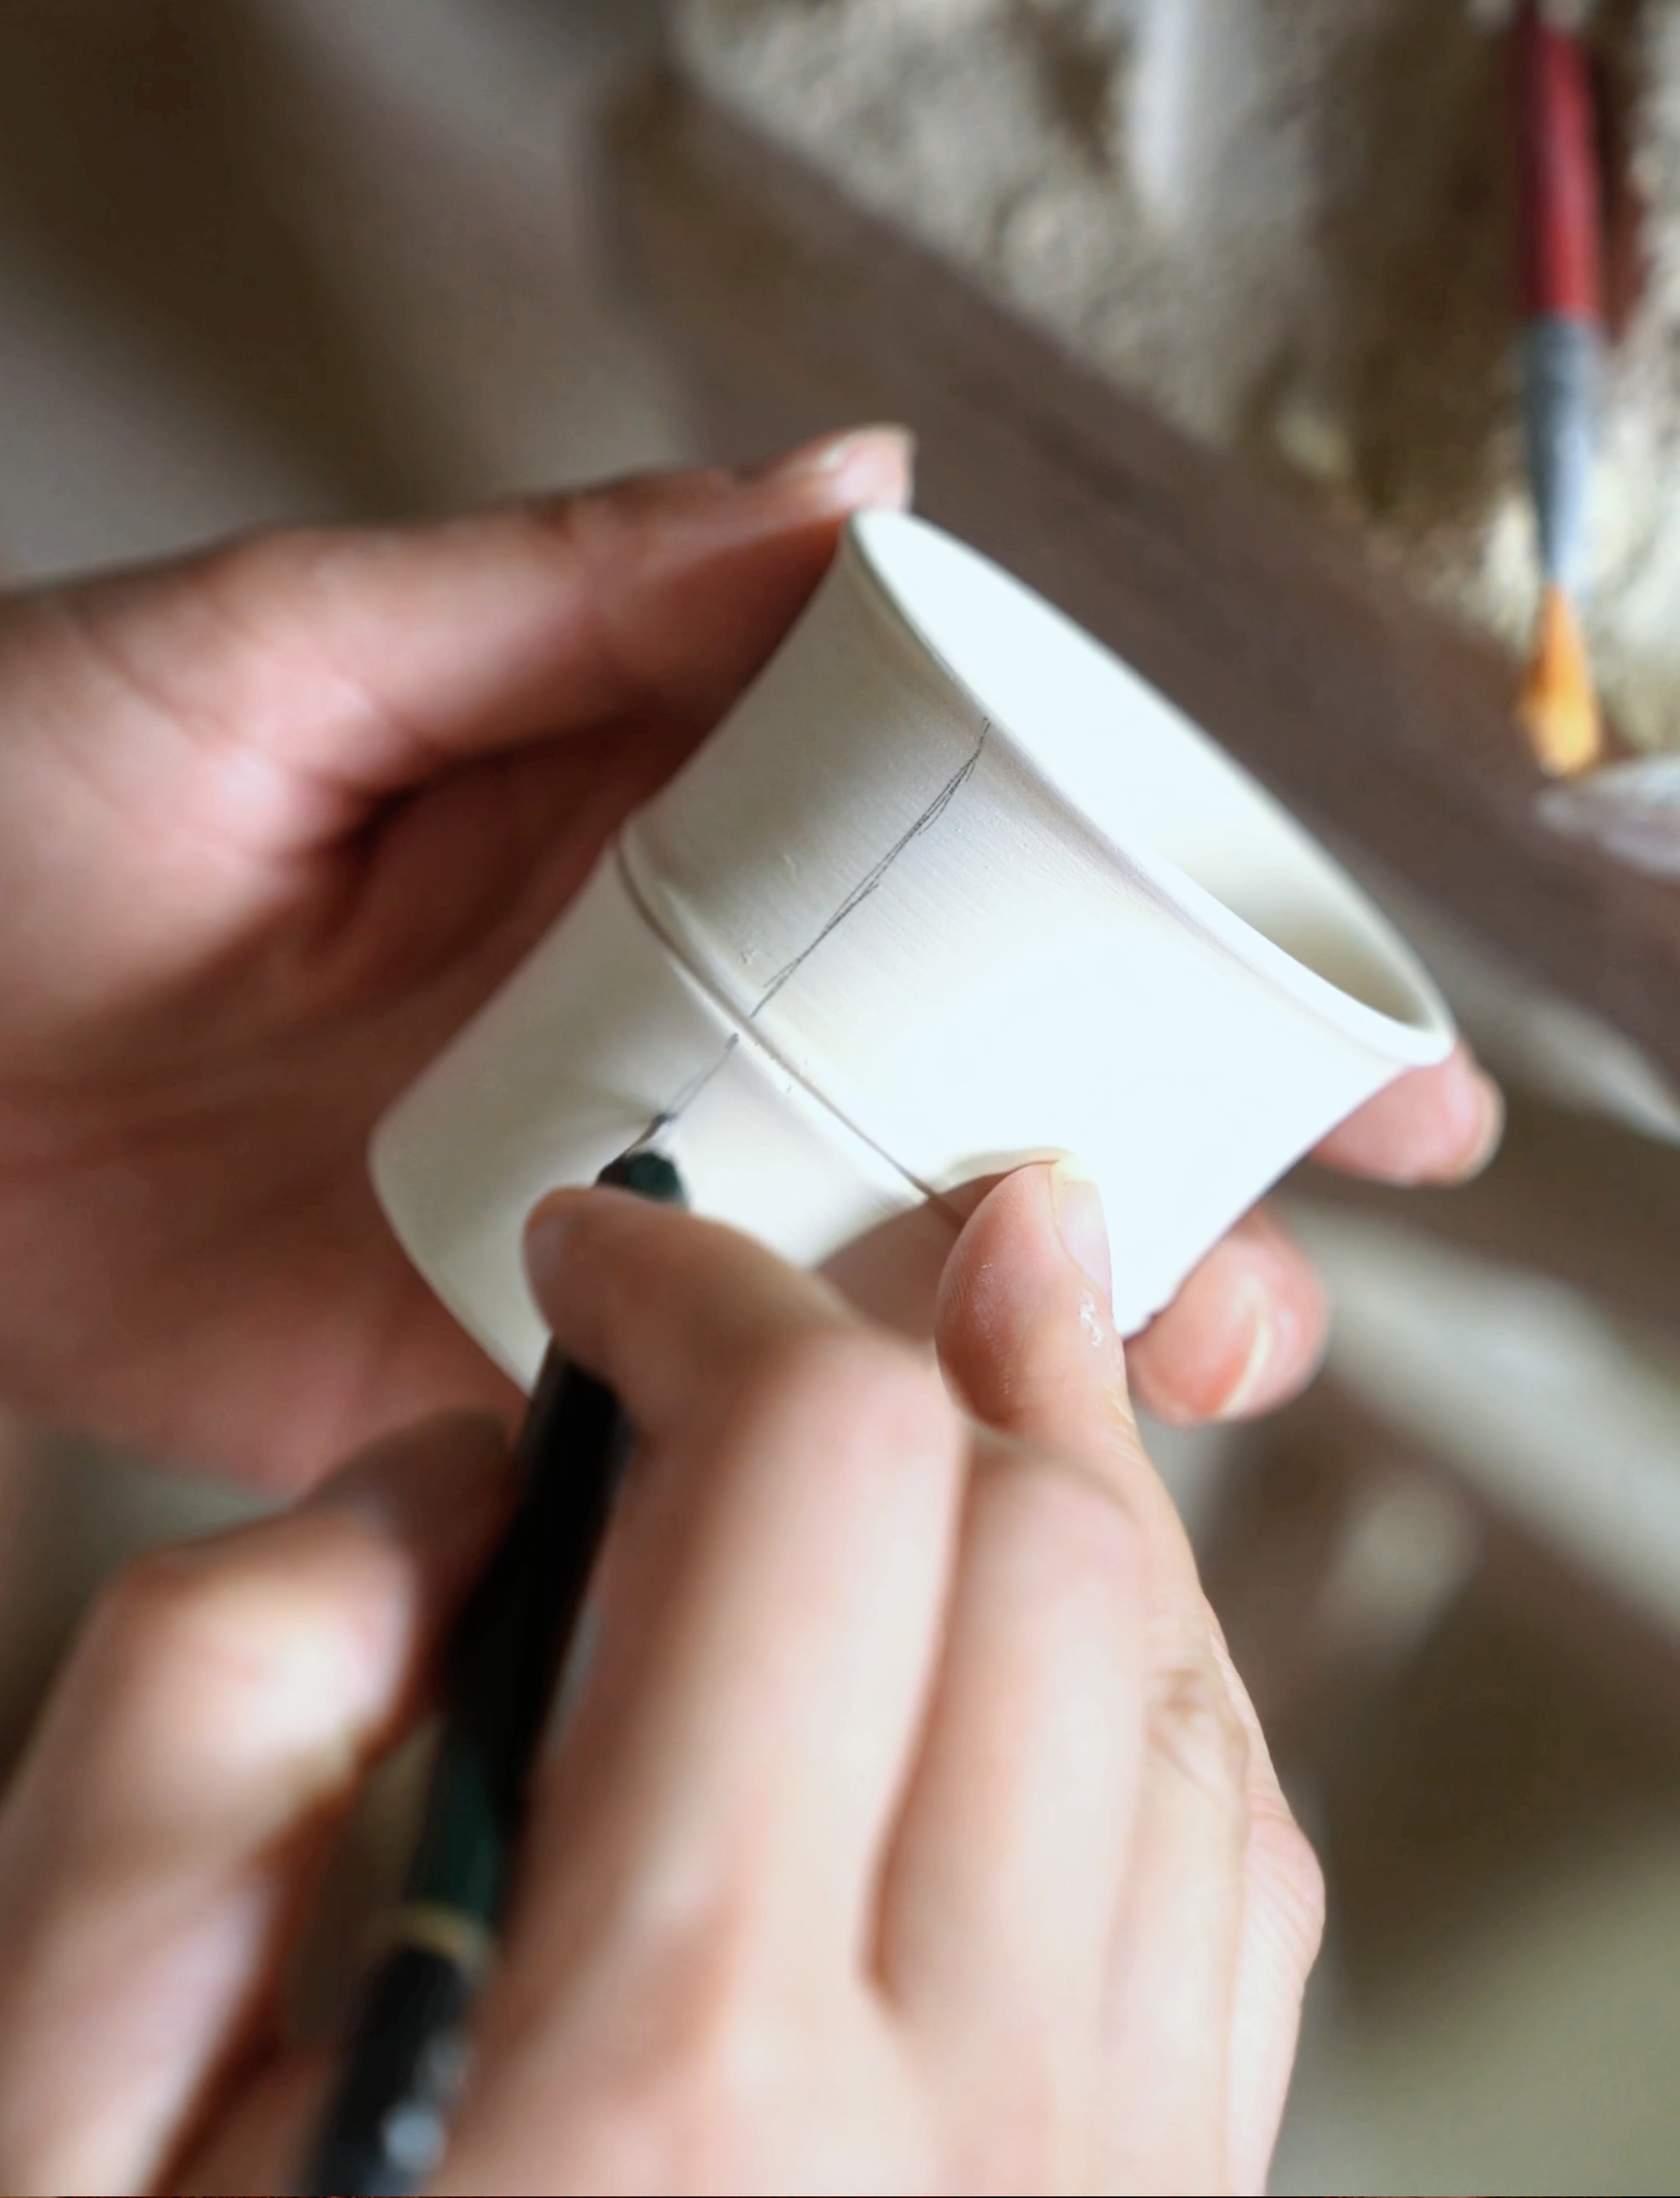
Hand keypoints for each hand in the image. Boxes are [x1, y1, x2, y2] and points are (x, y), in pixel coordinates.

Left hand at [0, 430, 1500, 1484]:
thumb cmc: (8, 795)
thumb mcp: (292, 645)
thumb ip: (573, 587)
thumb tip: (866, 483)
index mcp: (657, 829)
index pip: (971, 876)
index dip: (1168, 934)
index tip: (1335, 1012)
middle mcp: (668, 1020)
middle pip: (970, 1098)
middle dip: (1167, 1166)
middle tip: (1316, 1221)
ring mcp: (602, 1201)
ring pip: (870, 1275)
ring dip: (1033, 1324)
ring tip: (1178, 1356)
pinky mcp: (494, 1354)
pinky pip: (700, 1419)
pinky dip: (819, 1458)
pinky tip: (942, 1488)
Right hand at [0, 1165, 1321, 2195]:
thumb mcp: (64, 2083)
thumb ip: (220, 1699)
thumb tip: (474, 1480)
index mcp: (663, 2062)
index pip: (819, 1486)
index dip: (714, 1292)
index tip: (612, 1256)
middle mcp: (947, 2133)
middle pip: (1053, 1558)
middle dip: (926, 1347)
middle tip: (835, 1268)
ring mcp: (1090, 2195)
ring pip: (1183, 1699)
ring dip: (1070, 1486)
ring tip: (967, 1368)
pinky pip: (1228, 1880)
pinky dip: (1147, 1682)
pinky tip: (1047, 1617)